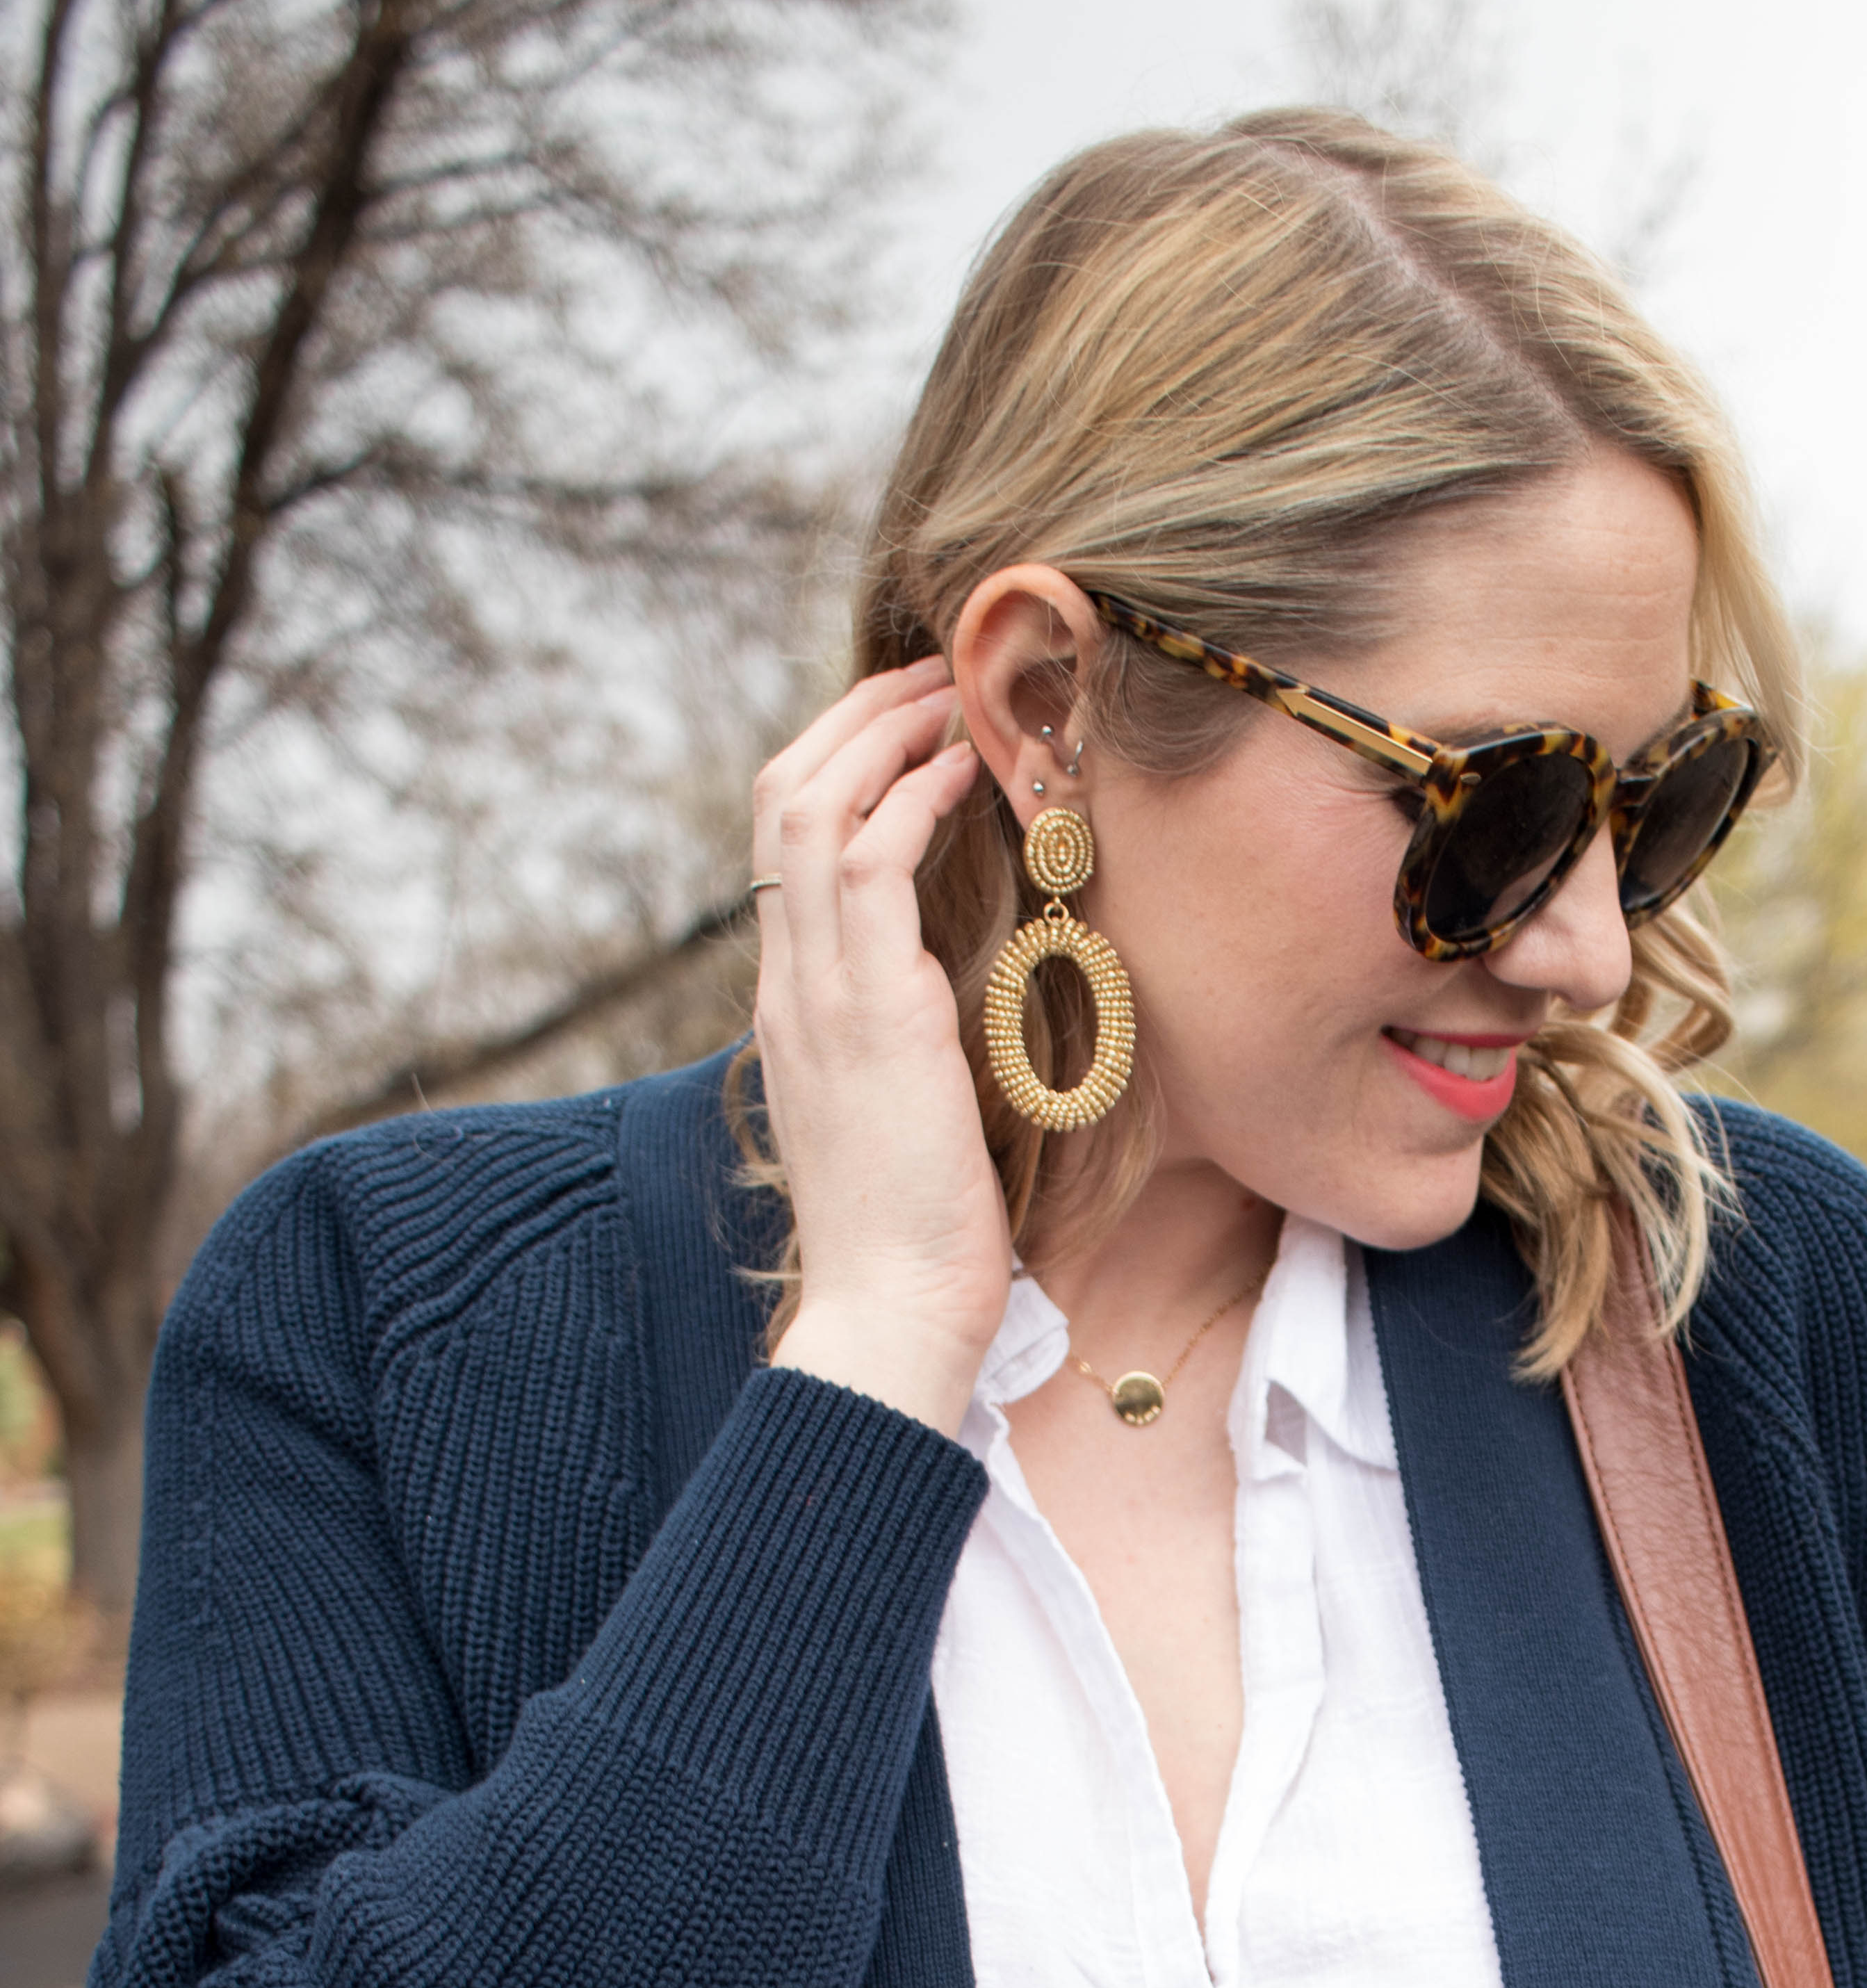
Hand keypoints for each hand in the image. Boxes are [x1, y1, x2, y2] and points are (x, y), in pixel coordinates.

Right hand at [749, 657, 1006, 1431]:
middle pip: (778, 795)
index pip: (783, 844)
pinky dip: (913, 796)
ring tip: (952, 695)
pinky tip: (967, 770)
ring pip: (808, 804)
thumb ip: (909, 1044)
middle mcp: (790, 983)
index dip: (840, 763)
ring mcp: (817, 992)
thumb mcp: (904, 1114)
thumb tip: (962, 1001)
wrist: (891, 1312)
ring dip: (883, 731)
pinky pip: (865, 861)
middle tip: (928, 675)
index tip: (913, 726)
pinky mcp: (867, 1010)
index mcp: (794, 1004)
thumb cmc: (916, 1236)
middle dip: (853, 717)